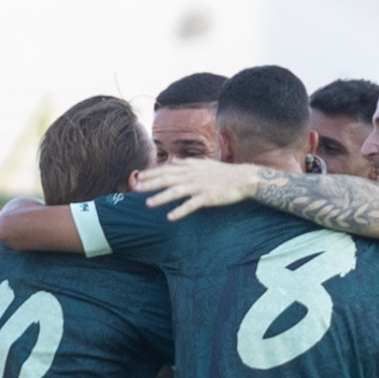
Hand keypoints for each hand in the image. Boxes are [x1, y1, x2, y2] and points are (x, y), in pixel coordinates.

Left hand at [134, 159, 259, 220]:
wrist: (242, 178)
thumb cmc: (222, 172)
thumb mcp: (202, 164)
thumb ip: (186, 163)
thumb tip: (172, 161)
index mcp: (190, 167)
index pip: (166, 169)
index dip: (152, 173)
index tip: (138, 176)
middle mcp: (192, 175)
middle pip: (168, 179)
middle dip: (151, 183)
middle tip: (136, 188)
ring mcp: (200, 186)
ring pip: (177, 191)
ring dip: (162, 197)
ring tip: (148, 204)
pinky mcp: (208, 197)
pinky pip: (192, 205)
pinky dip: (180, 210)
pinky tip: (170, 217)